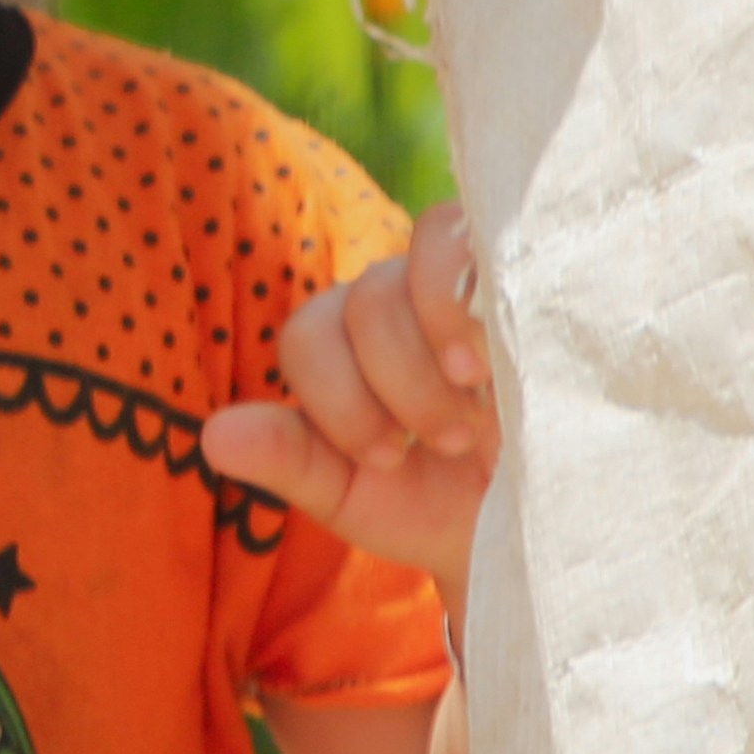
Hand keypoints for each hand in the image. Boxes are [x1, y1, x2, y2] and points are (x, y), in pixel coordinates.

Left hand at [204, 205, 499, 593]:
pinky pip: (464, 234)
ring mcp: (451, 278)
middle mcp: (390, 300)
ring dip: (434, 353)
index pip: (307, 336)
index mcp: (342, 347)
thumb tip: (213, 436)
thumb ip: (290, 463)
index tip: (385, 458)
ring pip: (409, 273)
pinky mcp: (509, 272)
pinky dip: (466, 296)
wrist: (540, 519)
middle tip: (448, 444)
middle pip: (362, 304)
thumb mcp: (360, 499)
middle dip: (398, 386)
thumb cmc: (441, 505)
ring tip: (476, 412)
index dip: (335, 400)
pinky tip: (495, 359)